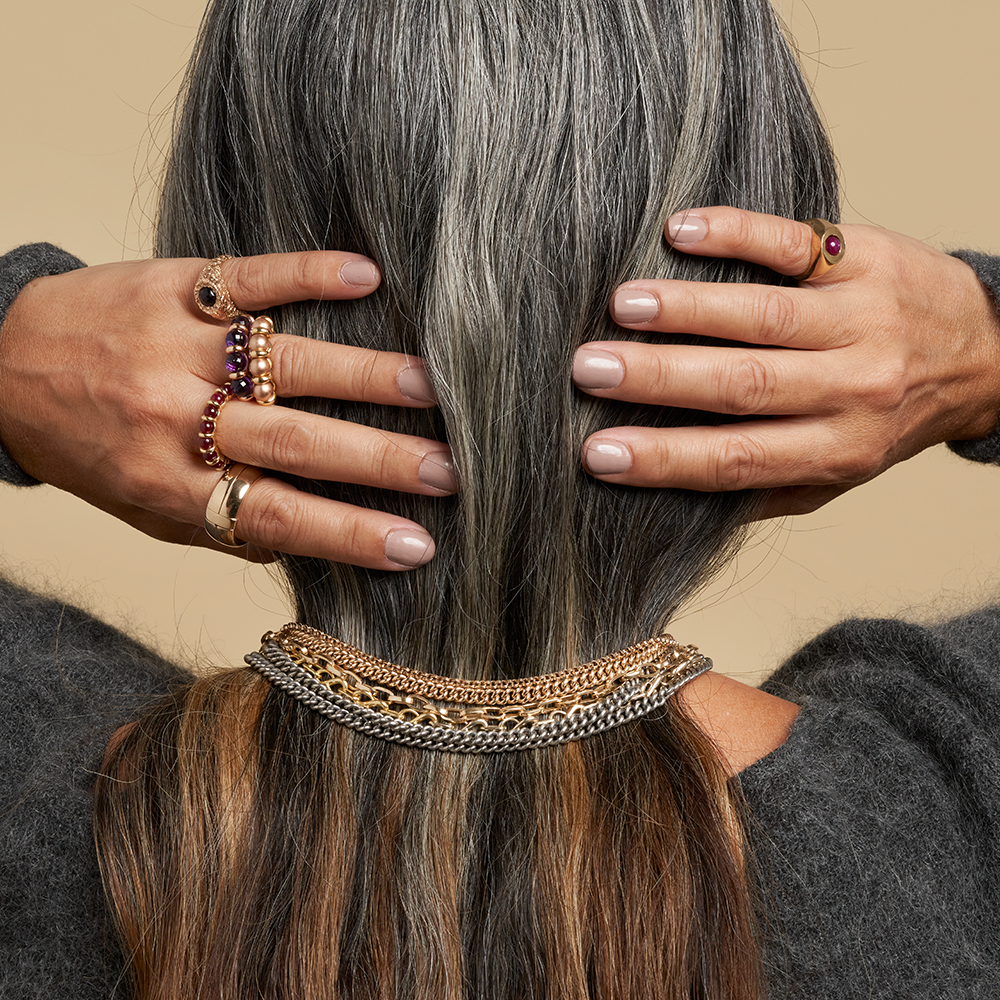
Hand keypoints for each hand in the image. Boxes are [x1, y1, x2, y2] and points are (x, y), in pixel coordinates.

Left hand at [0, 252, 453, 567]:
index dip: (349, 534)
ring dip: (365, 373)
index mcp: (170, 485)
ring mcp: (177, 348)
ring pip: (286, 361)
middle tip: (450, 470)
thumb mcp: (145, 510)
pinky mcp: (176, 287)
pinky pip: (248, 279)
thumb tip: (306, 540)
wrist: (2, 365)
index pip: (276, 516)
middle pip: (295, 442)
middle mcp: (176, 418)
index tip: (416, 546)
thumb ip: (223, 525)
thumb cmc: (90, 448)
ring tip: (433, 387)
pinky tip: (365, 276)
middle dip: (380, 459)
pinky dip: (308, 274)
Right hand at [573, 207, 999, 515]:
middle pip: (745, 385)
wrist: (983, 354)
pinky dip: (738, 235)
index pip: (737, 458)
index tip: (597, 454)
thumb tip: (672, 499)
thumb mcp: (835, 474)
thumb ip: (764, 486)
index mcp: (836, 449)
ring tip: (623, 306)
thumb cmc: (886, 419)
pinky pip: (797, 244)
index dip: (664, 459)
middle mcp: (852, 388)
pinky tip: (681, 232)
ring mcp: (860, 319)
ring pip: (767, 315)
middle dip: (660, 379)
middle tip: (590, 370)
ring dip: (690, 310)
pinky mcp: (865, 259)